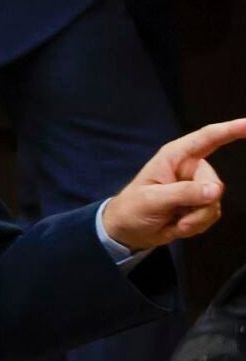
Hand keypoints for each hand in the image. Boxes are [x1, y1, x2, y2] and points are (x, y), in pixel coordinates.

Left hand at [102, 117, 243, 251]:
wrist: (129, 231)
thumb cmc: (133, 208)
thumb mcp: (152, 199)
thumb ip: (183, 193)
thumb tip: (215, 190)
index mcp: (175, 156)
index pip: (207, 138)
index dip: (230, 129)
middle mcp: (190, 168)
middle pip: (214, 183)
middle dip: (199, 204)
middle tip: (176, 214)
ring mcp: (197, 187)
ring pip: (215, 203)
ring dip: (195, 218)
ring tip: (173, 219)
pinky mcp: (202, 204)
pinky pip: (212, 215)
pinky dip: (196, 225)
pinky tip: (178, 224)